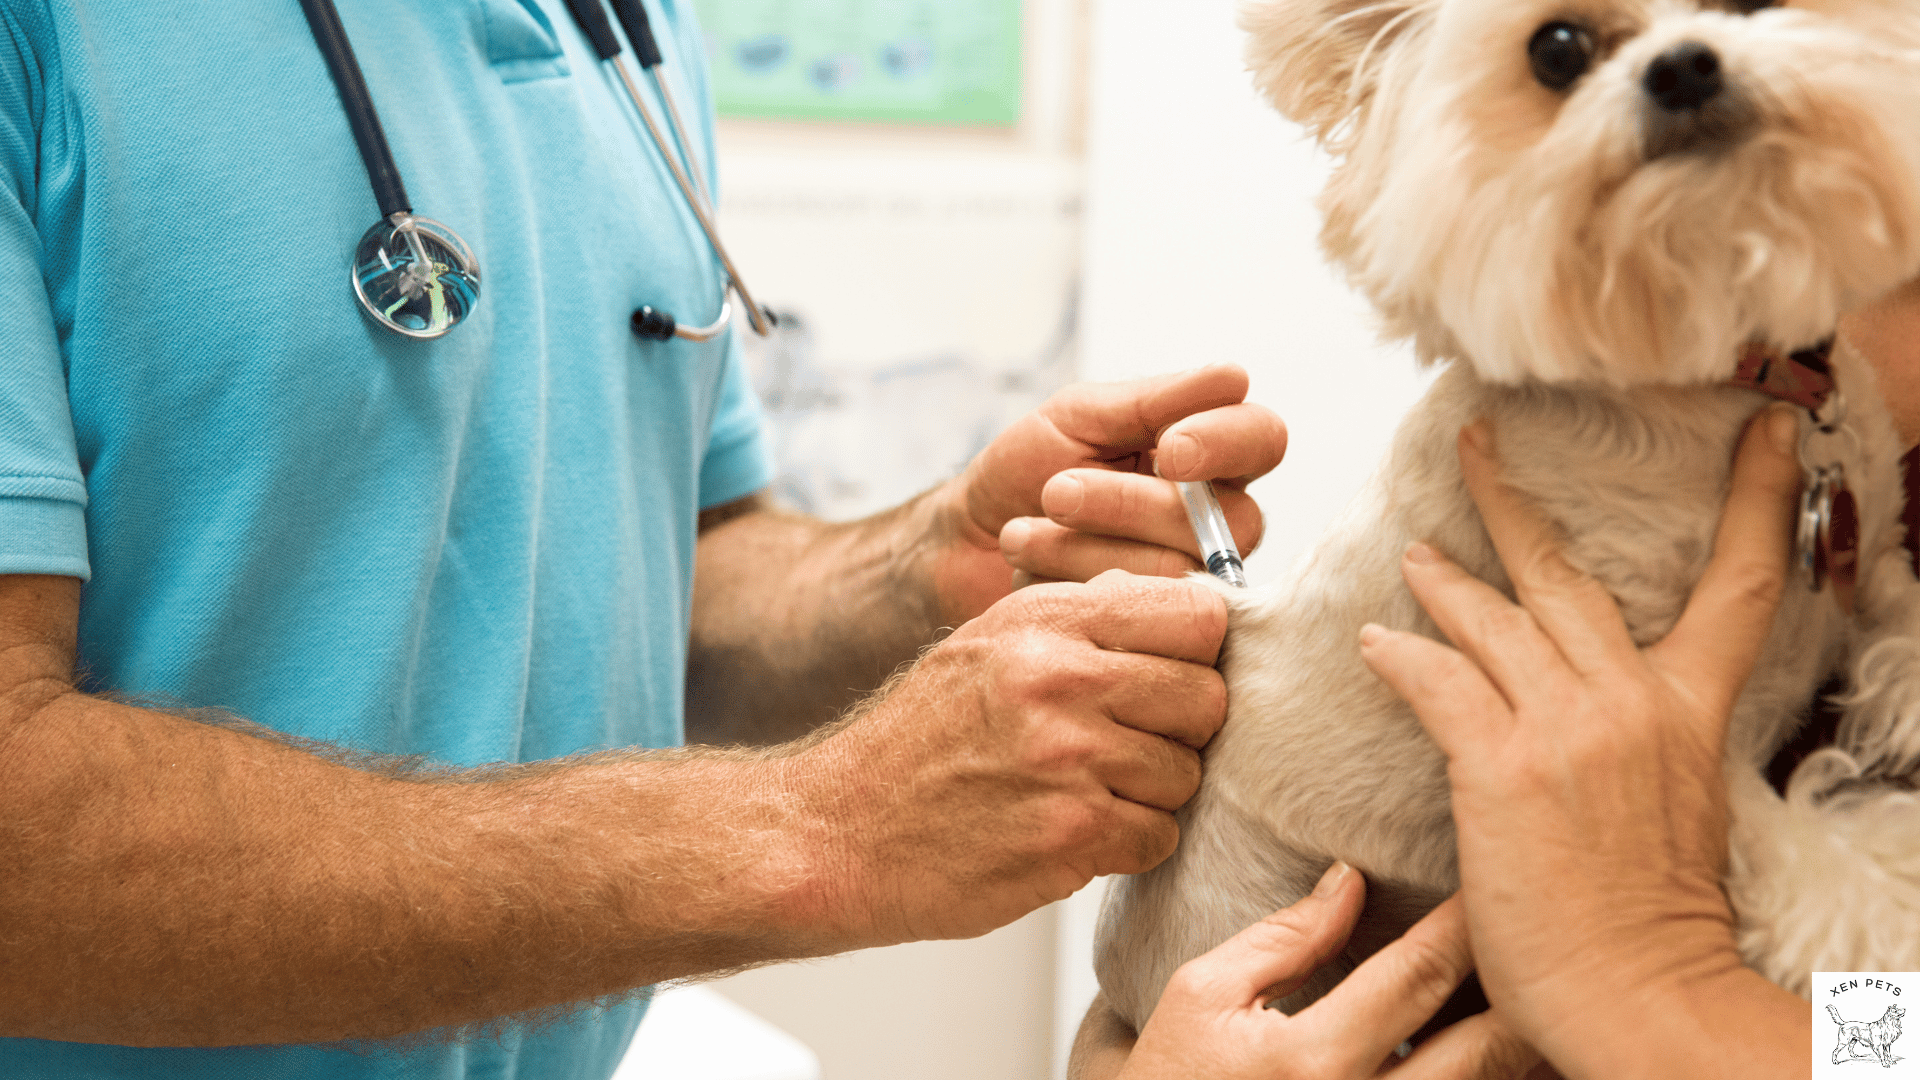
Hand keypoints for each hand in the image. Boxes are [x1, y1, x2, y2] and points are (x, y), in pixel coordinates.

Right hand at [791, 570, 1228, 945]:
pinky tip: (1074, 832)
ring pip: (1187, 773)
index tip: (1170, 675)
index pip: (1196, 613)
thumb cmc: (917, 743)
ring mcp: (1067, 758)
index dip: (1196, 652)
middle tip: (1128, 745)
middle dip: (1179, 730)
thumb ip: (1082, 621)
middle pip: (1206, 696)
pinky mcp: (1070, 835)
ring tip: (1085, 791)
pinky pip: (1157, 836)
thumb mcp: (988, 644)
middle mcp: (1059, 677)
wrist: (837, 830)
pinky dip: (1127, 844)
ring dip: (1150, 793)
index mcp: (1044, 619)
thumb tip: (1187, 609)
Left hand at [929, 365, 1286, 621]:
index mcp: (1206, 456)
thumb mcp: (1079, 418)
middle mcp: (1216, 522)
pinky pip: (1142, 619)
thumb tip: (1233, 378)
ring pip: (1179, 572)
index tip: (1171, 449)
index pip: (1262, 439)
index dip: (1227, 444)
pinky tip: (1032, 575)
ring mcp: (1191, 584)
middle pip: (1229, 520)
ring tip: (1021, 534)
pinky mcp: (1156, 636)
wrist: (964, 547)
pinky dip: (1073, 588)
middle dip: (1129, 503)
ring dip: (1084, 547)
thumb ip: (1155, 401)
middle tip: (1055, 492)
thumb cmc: (1026, 472)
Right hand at [1119, 864, 1535, 1079]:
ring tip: (1553, 990)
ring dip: (1525, 1047)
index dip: (1468, 923)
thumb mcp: (1202, 994)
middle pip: (1485, 1050)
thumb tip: (1353, 878)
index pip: (1417, 975)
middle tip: (1566, 933)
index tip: (1505, 874)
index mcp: (1312, 1060)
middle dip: (1529, 988)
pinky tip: (1514, 1051)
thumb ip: (1283, 939)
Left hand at [1357, 407, 1803, 1070]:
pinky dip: (1403, 655)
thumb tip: (1600, 707)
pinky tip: (1375, 642)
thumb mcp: (1680, 805)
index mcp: (1688, 712)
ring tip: (1414, 554)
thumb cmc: (1653, 917)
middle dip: (1514, 503)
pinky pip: (1440, 681)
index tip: (1764, 433)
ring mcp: (1565, 729)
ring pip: (1493, 618)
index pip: (1743, 586)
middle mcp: (1630, 703)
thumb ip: (1643, 739)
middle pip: (1566, 575)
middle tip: (1477, 449)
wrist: (1641, 995)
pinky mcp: (1502, 766)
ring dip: (1444, 580)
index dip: (1758, 499)